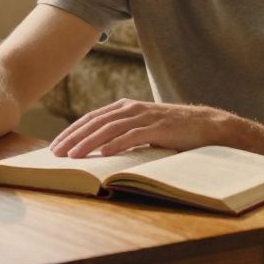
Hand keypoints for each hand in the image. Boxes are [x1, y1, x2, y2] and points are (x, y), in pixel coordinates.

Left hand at [49, 98, 235, 157]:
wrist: (208, 126)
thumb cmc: (173, 131)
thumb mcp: (144, 128)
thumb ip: (123, 133)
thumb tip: (98, 150)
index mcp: (125, 107)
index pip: (91, 118)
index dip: (71, 131)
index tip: (55, 146)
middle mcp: (132, 109)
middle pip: (95, 122)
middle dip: (73, 137)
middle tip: (55, 153)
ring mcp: (145, 117)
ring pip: (109, 129)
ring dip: (89, 143)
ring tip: (73, 156)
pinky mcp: (159, 128)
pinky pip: (133, 136)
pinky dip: (117, 144)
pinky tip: (104, 154)